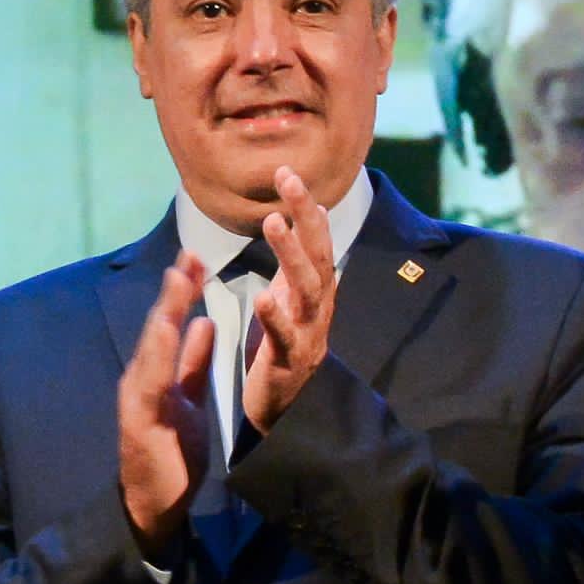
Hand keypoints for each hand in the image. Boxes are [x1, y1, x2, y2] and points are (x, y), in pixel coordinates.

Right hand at [115, 247, 216, 552]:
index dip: (184, 291)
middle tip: (190, 252)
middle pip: (158, 326)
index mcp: (157, 372)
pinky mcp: (139, 420)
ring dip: (164, 312)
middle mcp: (142, 378)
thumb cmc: (172, 452)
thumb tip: (205, 322)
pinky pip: (150, 383)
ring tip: (178, 280)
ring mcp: (138, 398)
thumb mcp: (191, 398)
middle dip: (174, 291)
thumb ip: (194, 362)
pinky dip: (157, 354)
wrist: (156, 502)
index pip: (172, 323)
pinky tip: (166, 330)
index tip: (199, 258)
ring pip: (151, 348)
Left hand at [236, 165, 338, 434]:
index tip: (289, 173)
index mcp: (316, 291)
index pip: (317, 240)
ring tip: (273, 222)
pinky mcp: (290, 361)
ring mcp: (309, 333)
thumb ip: (300, 260)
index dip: (306, 207)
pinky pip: (285, 336)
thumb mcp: (294, 297)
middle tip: (287, 180)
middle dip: (305, 216)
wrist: (289, 409)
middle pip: (318, 255)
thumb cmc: (287, 347)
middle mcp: (319, 307)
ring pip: (307, 288)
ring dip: (292, 253)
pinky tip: (263, 295)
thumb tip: (310, 212)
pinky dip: (276, 316)